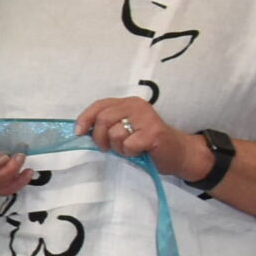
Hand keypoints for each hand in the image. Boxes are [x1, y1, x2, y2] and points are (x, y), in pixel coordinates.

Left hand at [75, 96, 206, 177]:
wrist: (177, 153)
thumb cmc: (146, 143)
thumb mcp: (123, 130)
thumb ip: (106, 126)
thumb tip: (80, 130)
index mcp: (128, 102)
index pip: (99, 105)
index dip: (85, 119)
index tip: (78, 133)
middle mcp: (137, 106)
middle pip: (103, 119)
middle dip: (99, 138)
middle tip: (108, 148)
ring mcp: (146, 117)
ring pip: (114, 134)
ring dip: (118, 148)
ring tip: (130, 148)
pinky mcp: (153, 132)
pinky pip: (128, 145)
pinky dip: (130, 152)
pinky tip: (140, 151)